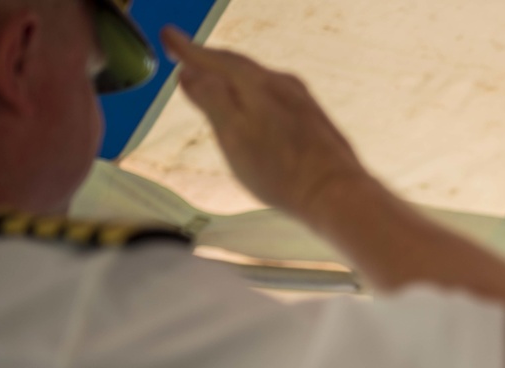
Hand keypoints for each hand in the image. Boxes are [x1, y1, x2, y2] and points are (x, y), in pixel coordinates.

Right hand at [160, 26, 369, 219]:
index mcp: (256, 84)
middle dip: (209, 60)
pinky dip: (256, 94)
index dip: (188, 49)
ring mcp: (303, 101)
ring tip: (217, 78)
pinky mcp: (315, 121)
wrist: (336, 193)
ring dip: (234, 77)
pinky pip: (276, 96)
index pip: (215, 59)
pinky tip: (256, 108)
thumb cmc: (281, 170)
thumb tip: (189, 74)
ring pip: (260, 80)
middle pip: (238, 66)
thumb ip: (211, 100)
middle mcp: (282, 84)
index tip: (168, 36)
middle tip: (187, 54)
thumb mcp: (233, 135)